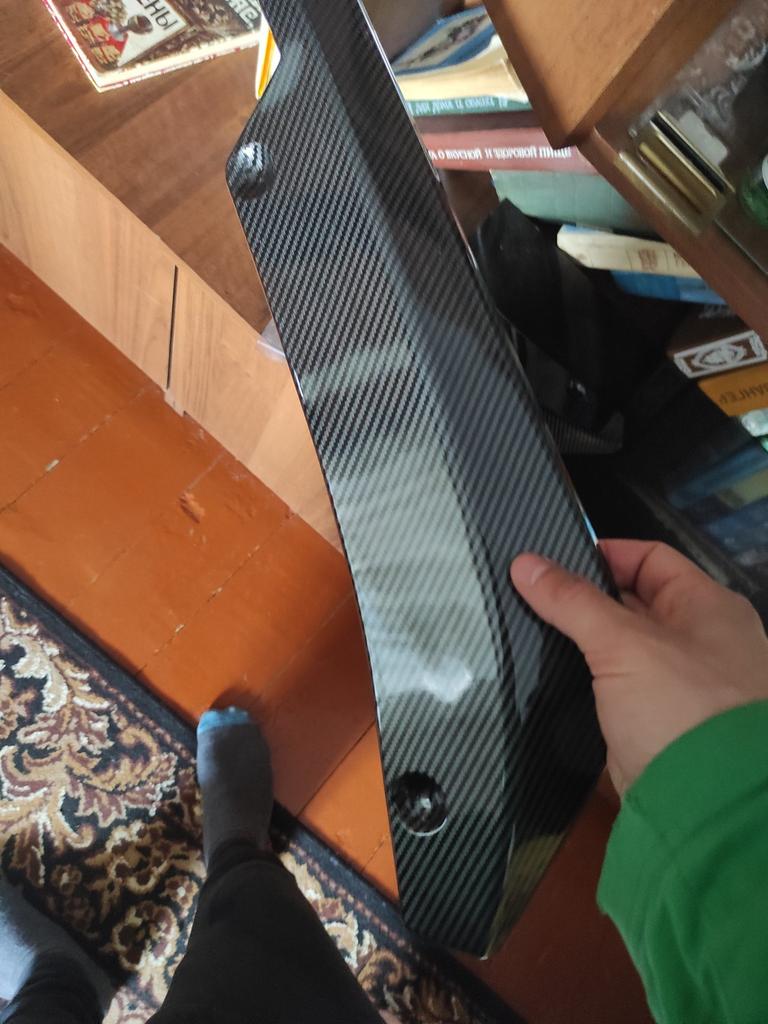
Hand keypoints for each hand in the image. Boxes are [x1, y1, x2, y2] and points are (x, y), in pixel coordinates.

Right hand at [510, 541, 767, 796]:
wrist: (707, 805)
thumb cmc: (681, 706)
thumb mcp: (623, 643)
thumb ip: (572, 601)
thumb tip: (524, 563)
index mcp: (707, 607)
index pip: (650, 558)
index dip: (601, 554)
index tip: (549, 562)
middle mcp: (699, 639)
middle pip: (632, 601)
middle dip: (584, 598)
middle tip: (527, 594)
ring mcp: (678, 684)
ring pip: (620, 647)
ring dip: (581, 641)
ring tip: (526, 628)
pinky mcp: (654, 723)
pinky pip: (615, 687)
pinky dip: (586, 679)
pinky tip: (547, 674)